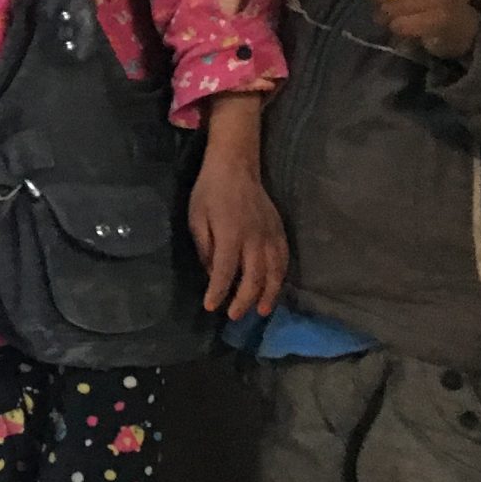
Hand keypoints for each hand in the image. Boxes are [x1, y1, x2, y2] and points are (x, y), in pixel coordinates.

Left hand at [189, 126, 287, 321]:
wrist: (236, 166)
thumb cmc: (210, 191)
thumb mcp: (196, 218)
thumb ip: (205, 247)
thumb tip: (211, 273)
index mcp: (230, 235)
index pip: (224, 272)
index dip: (218, 292)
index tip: (211, 307)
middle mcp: (254, 238)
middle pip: (253, 277)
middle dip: (244, 300)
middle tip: (234, 316)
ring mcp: (270, 234)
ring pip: (274, 271)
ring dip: (268, 294)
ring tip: (261, 311)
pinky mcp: (279, 230)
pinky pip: (284, 258)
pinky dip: (281, 276)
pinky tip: (275, 287)